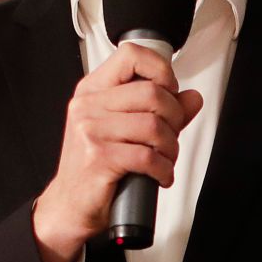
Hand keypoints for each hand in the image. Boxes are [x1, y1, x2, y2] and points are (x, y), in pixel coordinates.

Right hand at [31, 43, 202, 261]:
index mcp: (93, 90)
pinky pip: (148, 156)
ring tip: (164, 159)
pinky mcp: (99, 158)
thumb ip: (160, 112)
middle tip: (170, 136)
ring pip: (154, 125)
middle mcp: (88, 106)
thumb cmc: (95, 167)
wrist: (70, 205)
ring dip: (170, 147)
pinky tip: (159, 175)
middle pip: (152, 93)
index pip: (131, 56)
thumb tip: (192, 98)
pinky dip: (163, 169)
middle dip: (174, 118)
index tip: (169, 92)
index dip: (161, 71)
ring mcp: (90, 130)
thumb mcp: (125, 131)